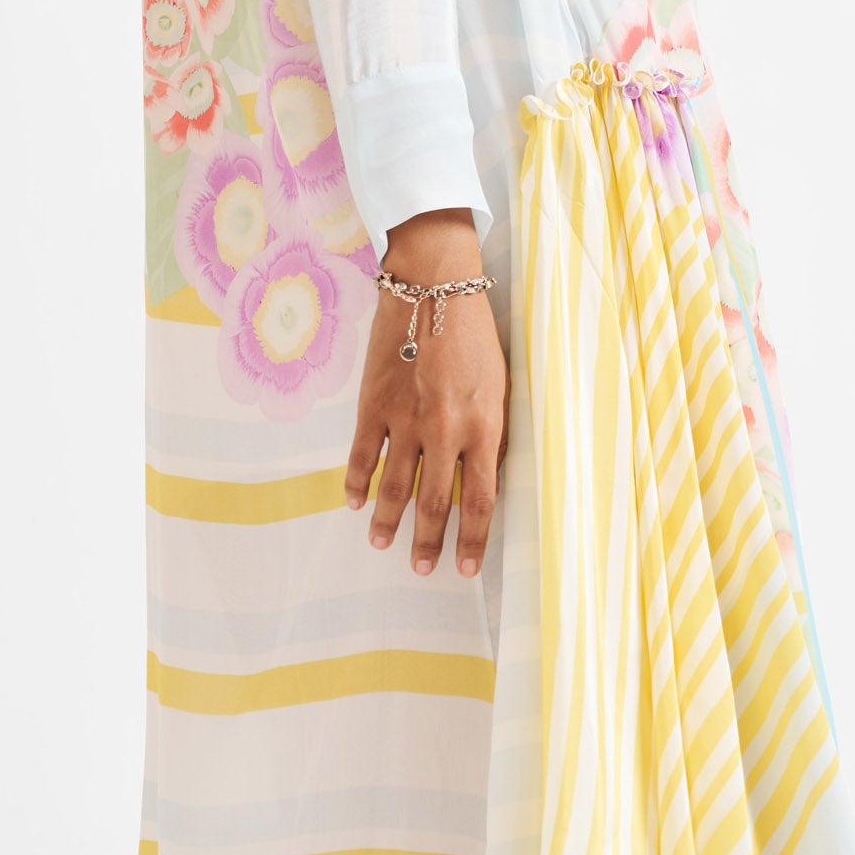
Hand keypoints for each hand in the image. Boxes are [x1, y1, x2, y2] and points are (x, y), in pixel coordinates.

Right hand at [344, 206, 509, 579]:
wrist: (433, 286)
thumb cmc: (475, 332)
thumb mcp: (500, 385)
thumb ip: (490, 432)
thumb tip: (482, 475)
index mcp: (483, 427)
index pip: (480, 500)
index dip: (472, 540)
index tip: (465, 569)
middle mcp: (445, 430)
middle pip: (435, 503)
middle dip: (428, 542)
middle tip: (422, 568)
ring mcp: (405, 419)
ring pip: (395, 486)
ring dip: (388, 520)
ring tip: (381, 543)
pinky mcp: (375, 403)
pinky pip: (363, 454)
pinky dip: (357, 482)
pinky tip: (354, 501)